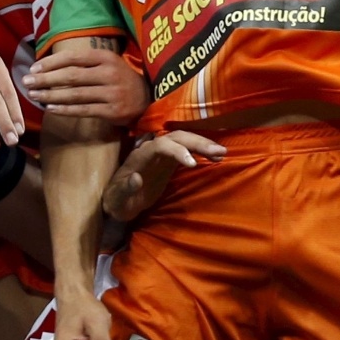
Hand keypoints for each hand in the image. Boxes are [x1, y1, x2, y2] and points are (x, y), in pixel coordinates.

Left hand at [24, 47, 150, 124]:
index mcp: (106, 58)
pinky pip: (83, 110)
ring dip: (51, 95)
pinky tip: (50, 108)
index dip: (52, 62)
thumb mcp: (108, 63)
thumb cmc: (120, 79)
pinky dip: (65, 110)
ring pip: (75, 94)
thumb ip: (85, 63)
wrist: (148, 99)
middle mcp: (109, 74)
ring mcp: (111, 93)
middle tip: (26, 81)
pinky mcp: (112, 112)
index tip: (34, 67)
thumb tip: (50, 65)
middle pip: (71, 76)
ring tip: (34, 95)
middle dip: (46, 79)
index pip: (73, 58)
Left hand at [103, 131, 225, 221]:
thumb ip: (125, 189)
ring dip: (202, 144)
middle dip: (196, 142)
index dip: (177, 150)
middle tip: (219, 151)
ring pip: (183, 141)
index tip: (192, 164)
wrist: (119, 201)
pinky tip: (216, 157)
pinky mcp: (169, 162)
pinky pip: (187, 151)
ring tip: (222, 152)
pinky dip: (201, 152)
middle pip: (176, 138)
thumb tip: (136, 178)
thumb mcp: (118, 199)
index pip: (160, 145)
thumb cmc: (117, 201)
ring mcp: (162, 155)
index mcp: (140, 157)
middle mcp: (152, 150)